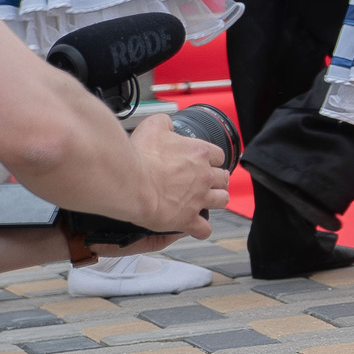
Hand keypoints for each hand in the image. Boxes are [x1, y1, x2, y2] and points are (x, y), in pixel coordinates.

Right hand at [130, 110, 227, 237]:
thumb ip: (164, 124)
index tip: (205, 162)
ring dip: (216, 200)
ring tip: (208, 202)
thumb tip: (168, 124)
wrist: (130, 183)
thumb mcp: (152, 126)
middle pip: (223, 177)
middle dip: (217, 180)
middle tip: (207, 182)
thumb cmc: (139, 156)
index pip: (218, 155)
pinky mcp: (188, 218)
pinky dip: (201, 229)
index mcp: (199, 153)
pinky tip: (197, 228)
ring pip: (222, 200)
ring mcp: (199, 198)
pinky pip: (203, 228)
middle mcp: (205, 175)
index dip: (212, 159)